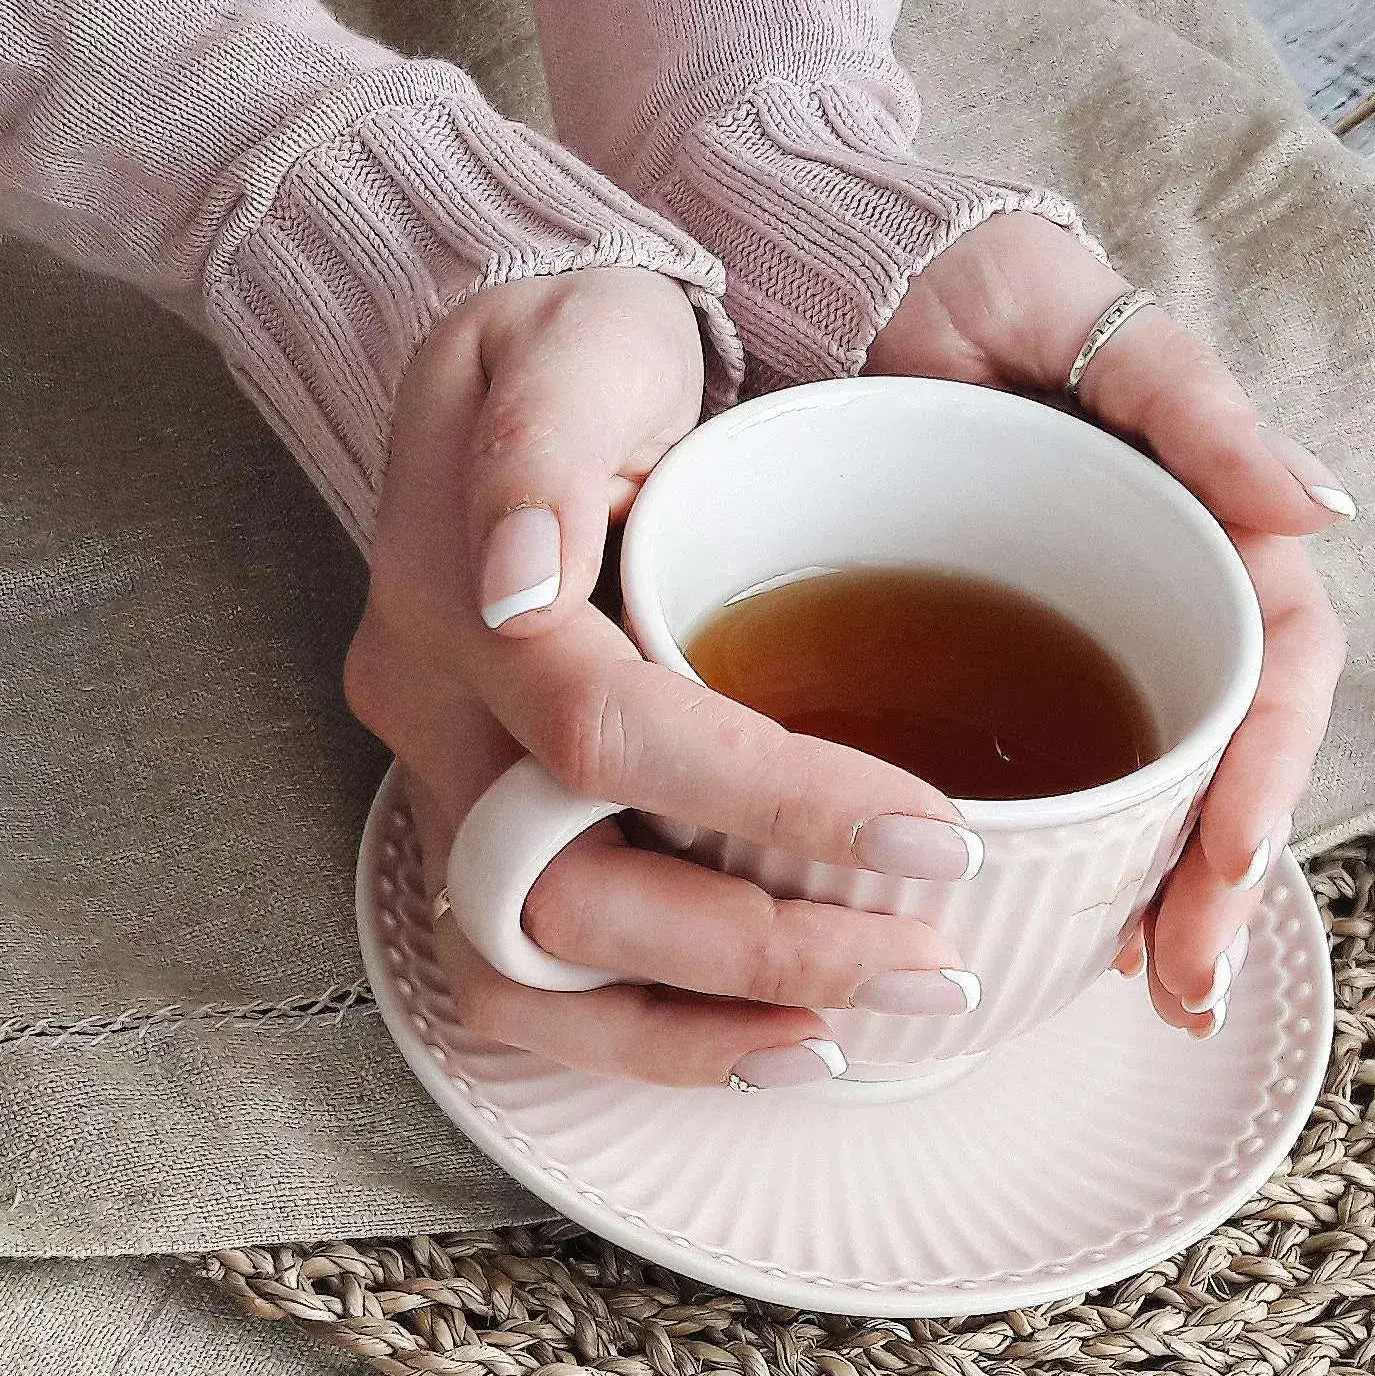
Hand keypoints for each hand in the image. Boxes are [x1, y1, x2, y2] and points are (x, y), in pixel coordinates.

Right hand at [346, 268, 985, 1088]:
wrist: (517, 377)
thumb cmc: (577, 343)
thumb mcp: (576, 334)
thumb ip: (542, 442)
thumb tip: (523, 583)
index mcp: (457, 601)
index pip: (609, 736)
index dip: (776, 801)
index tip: (938, 833)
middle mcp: (436, 722)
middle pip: (561, 898)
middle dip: (757, 951)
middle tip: (929, 958)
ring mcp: (448, 794)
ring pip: (527, 984)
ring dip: (703, 1030)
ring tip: (860, 1032)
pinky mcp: (485, 839)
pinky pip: (541, 988)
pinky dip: (664, 1035)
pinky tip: (788, 1041)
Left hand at [869, 212, 1348, 1033]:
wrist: (820, 285)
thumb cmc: (958, 281)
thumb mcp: (1077, 312)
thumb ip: (1196, 406)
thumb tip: (1324, 510)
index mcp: (1206, 531)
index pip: (1276, 673)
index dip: (1267, 775)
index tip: (1230, 864)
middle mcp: (1158, 604)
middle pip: (1226, 770)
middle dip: (1218, 889)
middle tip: (1184, 987)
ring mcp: (1080, 651)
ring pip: (1155, 802)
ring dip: (1165, 909)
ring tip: (1150, 998)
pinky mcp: (995, 682)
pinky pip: (1058, 794)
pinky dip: (1077, 875)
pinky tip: (1071, 944)